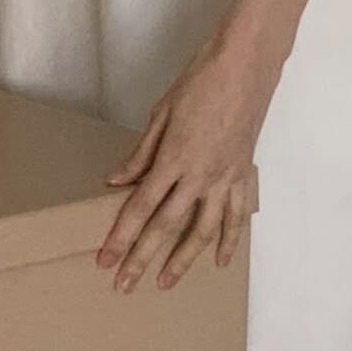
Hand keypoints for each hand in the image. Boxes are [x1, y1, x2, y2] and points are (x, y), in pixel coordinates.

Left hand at [95, 29, 282, 293]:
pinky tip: (219, 260)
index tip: (106, 259)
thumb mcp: (161, 113)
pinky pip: (235, 215)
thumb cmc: (201, 80)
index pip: (141, 207)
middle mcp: (200, 175)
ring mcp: (225, 177)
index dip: (122, 236)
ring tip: (166, 282)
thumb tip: (117, 182)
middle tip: (125, 285)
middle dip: (143, 258)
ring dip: (183, 260)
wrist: (245, 65)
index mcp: (174, 158)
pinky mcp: (242, 173)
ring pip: (203, 230)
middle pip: (167, 226)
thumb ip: (140, 153)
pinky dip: (229, 240)